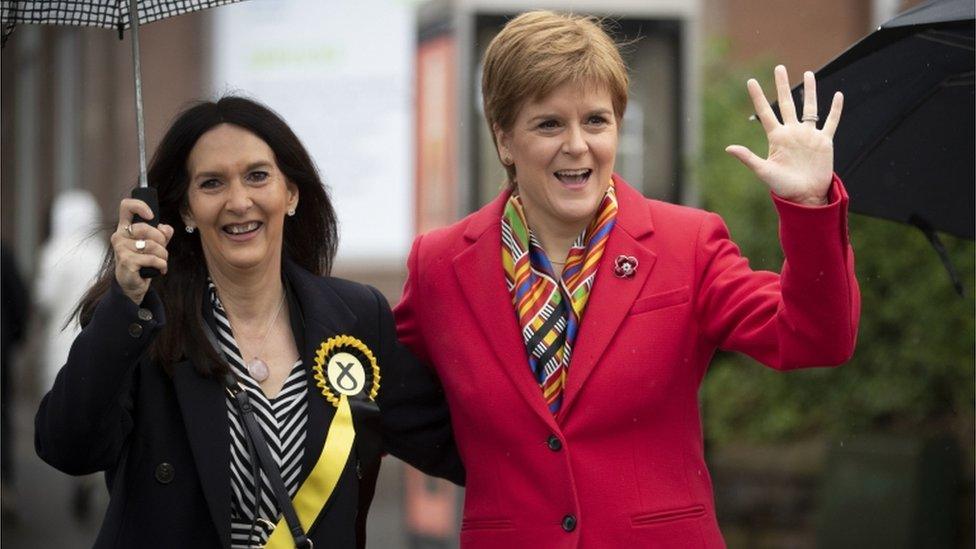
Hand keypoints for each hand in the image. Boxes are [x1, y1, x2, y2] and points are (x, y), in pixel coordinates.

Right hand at [111, 198, 173, 304]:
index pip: (126, 206)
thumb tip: (166, 228)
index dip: (140, 206)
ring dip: (163, 255)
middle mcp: (119, 236)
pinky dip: (162, 265)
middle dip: (161, 240)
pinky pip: (152, 258)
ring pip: (152, 245)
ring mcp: (121, 248)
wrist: (133, 284)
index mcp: (125, 228)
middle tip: (162, 250)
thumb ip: (162, 234)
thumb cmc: (142, 261)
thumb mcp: (155, 245)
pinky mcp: (126, 261)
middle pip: (146, 228)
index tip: (151, 216)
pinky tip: (160, 269)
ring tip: (161, 261)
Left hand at [725, 65, 842, 205]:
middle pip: (787, 103)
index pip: (765, 112)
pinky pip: (830, 122)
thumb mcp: (764, 171)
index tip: (751, 81)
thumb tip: (728, 148)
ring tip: (809, 73)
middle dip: (782, 85)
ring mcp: (808, 136)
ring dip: (809, 91)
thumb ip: (748, 158)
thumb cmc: (783, 187)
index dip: (758, 97)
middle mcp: (792, 133)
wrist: (806, 196)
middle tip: (779, 67)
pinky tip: (838, 95)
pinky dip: (835, 110)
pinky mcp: (824, 142)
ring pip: (809, 107)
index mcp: (777, 137)